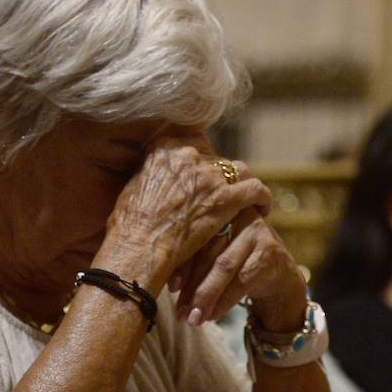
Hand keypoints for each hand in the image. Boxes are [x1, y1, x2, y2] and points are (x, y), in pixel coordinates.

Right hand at [103, 139, 270, 291]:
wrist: (139, 247)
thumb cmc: (129, 226)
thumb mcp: (134, 186)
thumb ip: (151, 173)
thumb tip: (156, 174)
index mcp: (165, 149)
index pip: (193, 145)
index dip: (201, 162)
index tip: (203, 175)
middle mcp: (190, 156)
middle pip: (216, 159)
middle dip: (219, 177)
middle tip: (221, 194)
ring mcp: (210, 176)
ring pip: (238, 170)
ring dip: (241, 184)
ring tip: (245, 199)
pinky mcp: (226, 198)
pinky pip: (255, 189)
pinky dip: (261, 198)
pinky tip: (262, 208)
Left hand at [169, 159, 306, 330]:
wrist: (277, 273)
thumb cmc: (233, 260)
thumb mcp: (209, 251)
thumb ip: (188, 252)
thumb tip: (150, 275)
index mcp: (216, 209)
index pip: (193, 236)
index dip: (179, 263)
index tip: (169, 288)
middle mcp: (236, 214)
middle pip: (207, 251)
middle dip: (191, 285)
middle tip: (178, 312)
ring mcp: (255, 231)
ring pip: (223, 267)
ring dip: (205, 297)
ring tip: (192, 319)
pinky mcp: (269, 251)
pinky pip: (242, 280)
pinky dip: (224, 302)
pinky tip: (212, 316)